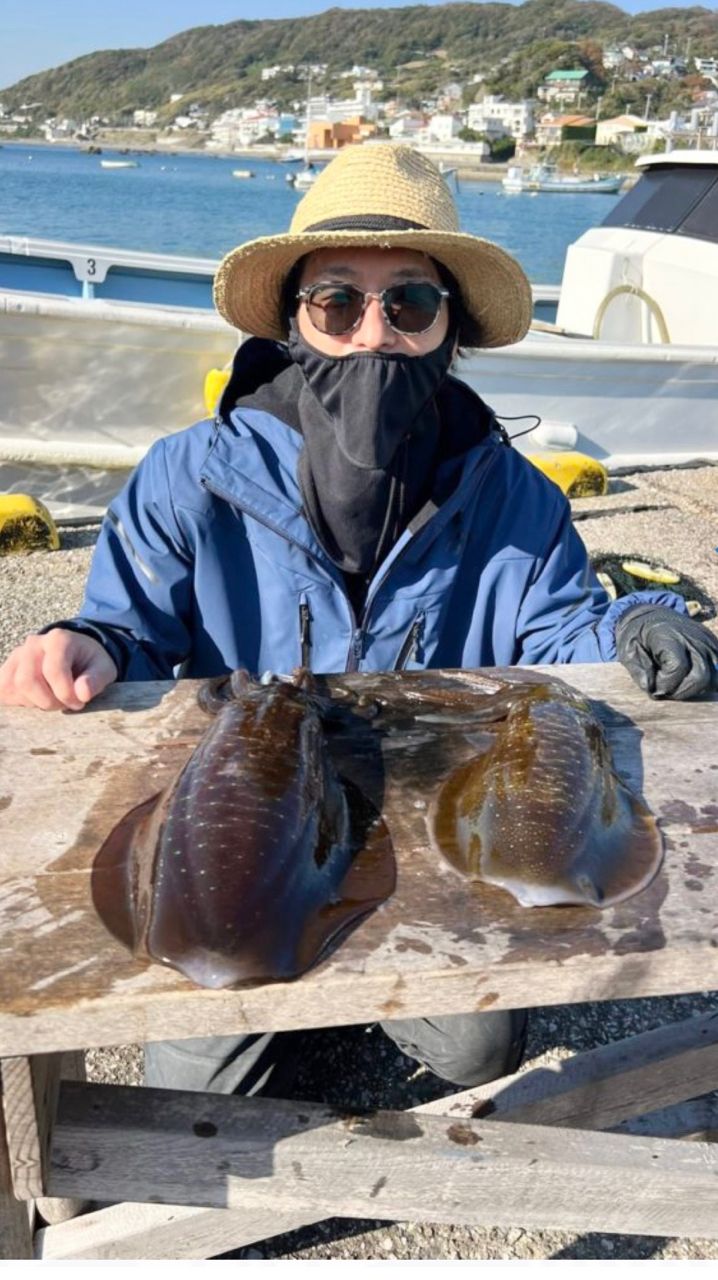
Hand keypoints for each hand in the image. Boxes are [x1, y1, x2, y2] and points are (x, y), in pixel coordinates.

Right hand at [0, 629, 117, 710]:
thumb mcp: (104, 668)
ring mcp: (17, 656)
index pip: (53, 671)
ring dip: (33, 702)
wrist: (78, 655)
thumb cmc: (91, 663)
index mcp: (58, 639)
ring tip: (53, 700)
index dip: (65, 693)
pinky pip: (3, 690)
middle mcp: (33, 644)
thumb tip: (83, 693)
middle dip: (47, 701)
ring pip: (11, 687)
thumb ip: (96, 680)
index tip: (79, 702)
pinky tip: (37, 700)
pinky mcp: (8, 669)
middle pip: (26, 680)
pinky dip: (18, 702)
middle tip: (65, 704)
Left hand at [615, 605, 717, 700]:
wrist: (651, 615)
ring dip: (697, 687)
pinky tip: (690, 677)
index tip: (654, 685)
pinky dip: (708, 679)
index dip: (666, 684)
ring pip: (715, 677)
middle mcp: (692, 637)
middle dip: (683, 691)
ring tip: (679, 683)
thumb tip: (654, 690)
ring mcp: (706, 640)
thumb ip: (639, 673)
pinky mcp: (714, 644)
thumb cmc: (637, 636)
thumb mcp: (627, 652)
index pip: (678, 668)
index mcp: (668, 636)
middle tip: (668, 689)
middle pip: (701, 676)